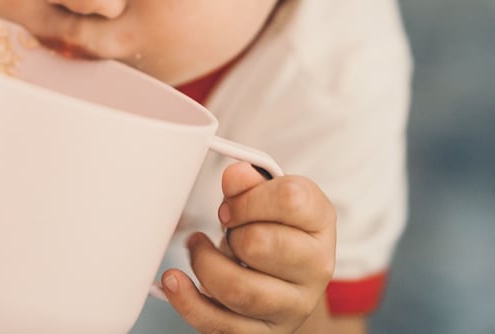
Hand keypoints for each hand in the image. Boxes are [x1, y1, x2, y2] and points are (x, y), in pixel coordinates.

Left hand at [161, 164, 335, 332]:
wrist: (283, 278)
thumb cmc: (272, 229)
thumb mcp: (267, 199)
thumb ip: (249, 184)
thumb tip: (235, 175)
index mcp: (320, 223)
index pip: (289, 199)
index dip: (249, 197)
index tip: (232, 205)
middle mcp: (316, 268)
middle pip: (260, 244)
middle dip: (229, 232)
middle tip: (224, 228)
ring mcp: (292, 306)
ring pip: (239, 290)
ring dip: (205, 264)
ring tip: (198, 250)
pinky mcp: (264, 333)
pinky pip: (221, 324)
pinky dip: (189, 301)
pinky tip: (174, 282)